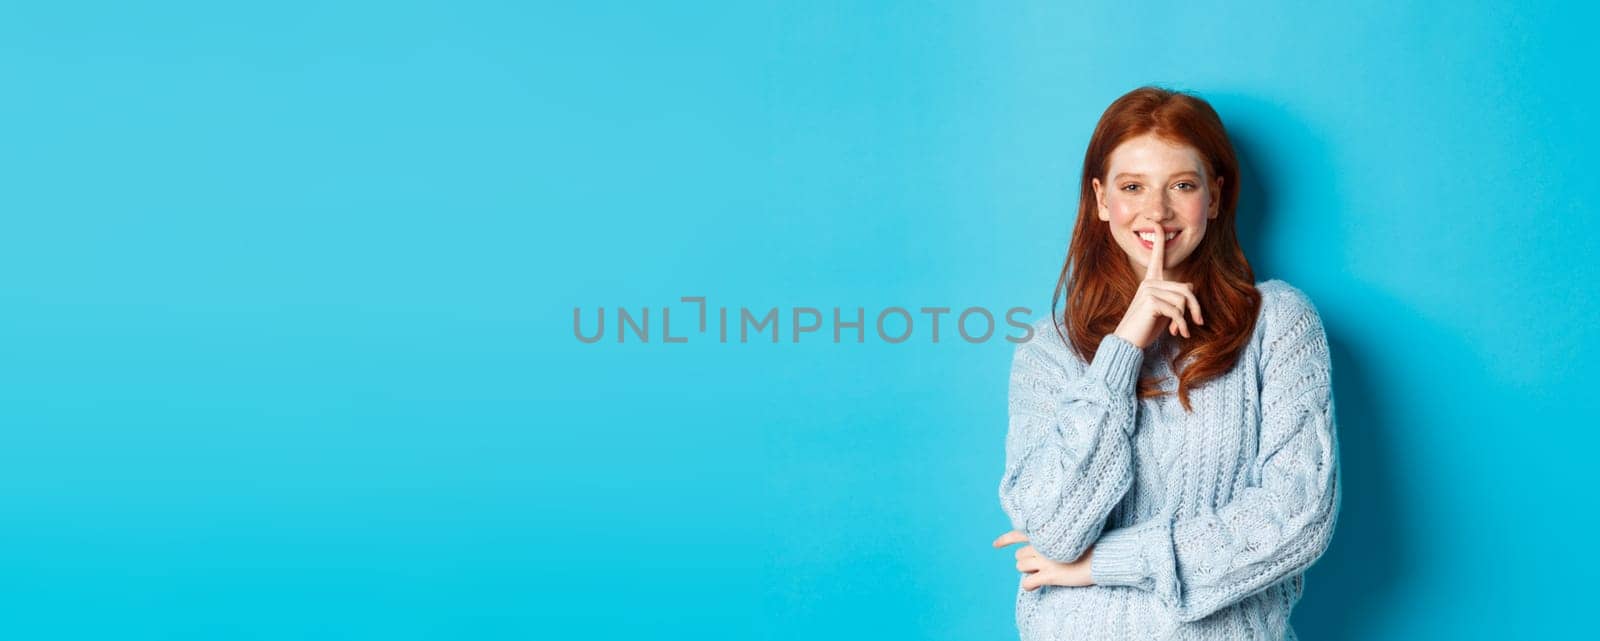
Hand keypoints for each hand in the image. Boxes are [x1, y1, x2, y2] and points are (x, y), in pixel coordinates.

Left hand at [992, 530, 1095, 589]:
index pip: (1018, 534)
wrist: (1102, 556)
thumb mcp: (1068, 534)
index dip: (1005, 540)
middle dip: (1026, 561)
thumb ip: (1051, 537)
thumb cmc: (1090, 545)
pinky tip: (1036, 587)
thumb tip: (1038, 546)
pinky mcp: (1050, 575)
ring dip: (1028, 572)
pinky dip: (1029, 586)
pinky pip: (1028, 583)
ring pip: (1020, 567)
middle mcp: (1041, 545)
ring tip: (1042, 574)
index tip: (995, 545)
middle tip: (1040, 565)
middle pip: (1019, 555)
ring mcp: (1044, 560)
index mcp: (1044, 533)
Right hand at [1113, 226, 1204, 348]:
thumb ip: (1175, 297)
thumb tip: (1189, 288)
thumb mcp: (1164, 310)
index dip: (1158, 239)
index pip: (1156, 257)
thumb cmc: (1146, 327)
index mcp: (1151, 281)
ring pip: (1183, 300)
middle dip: (1195, 307)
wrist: (1128, 343)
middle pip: (1185, 289)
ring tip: (1180, 330)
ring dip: (1186, 319)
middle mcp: (1149, 282)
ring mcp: (1148, 290)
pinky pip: (1177, 310)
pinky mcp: (1151, 301)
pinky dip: (1181, 324)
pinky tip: (1178, 333)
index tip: (1156, 224)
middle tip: (1197, 322)